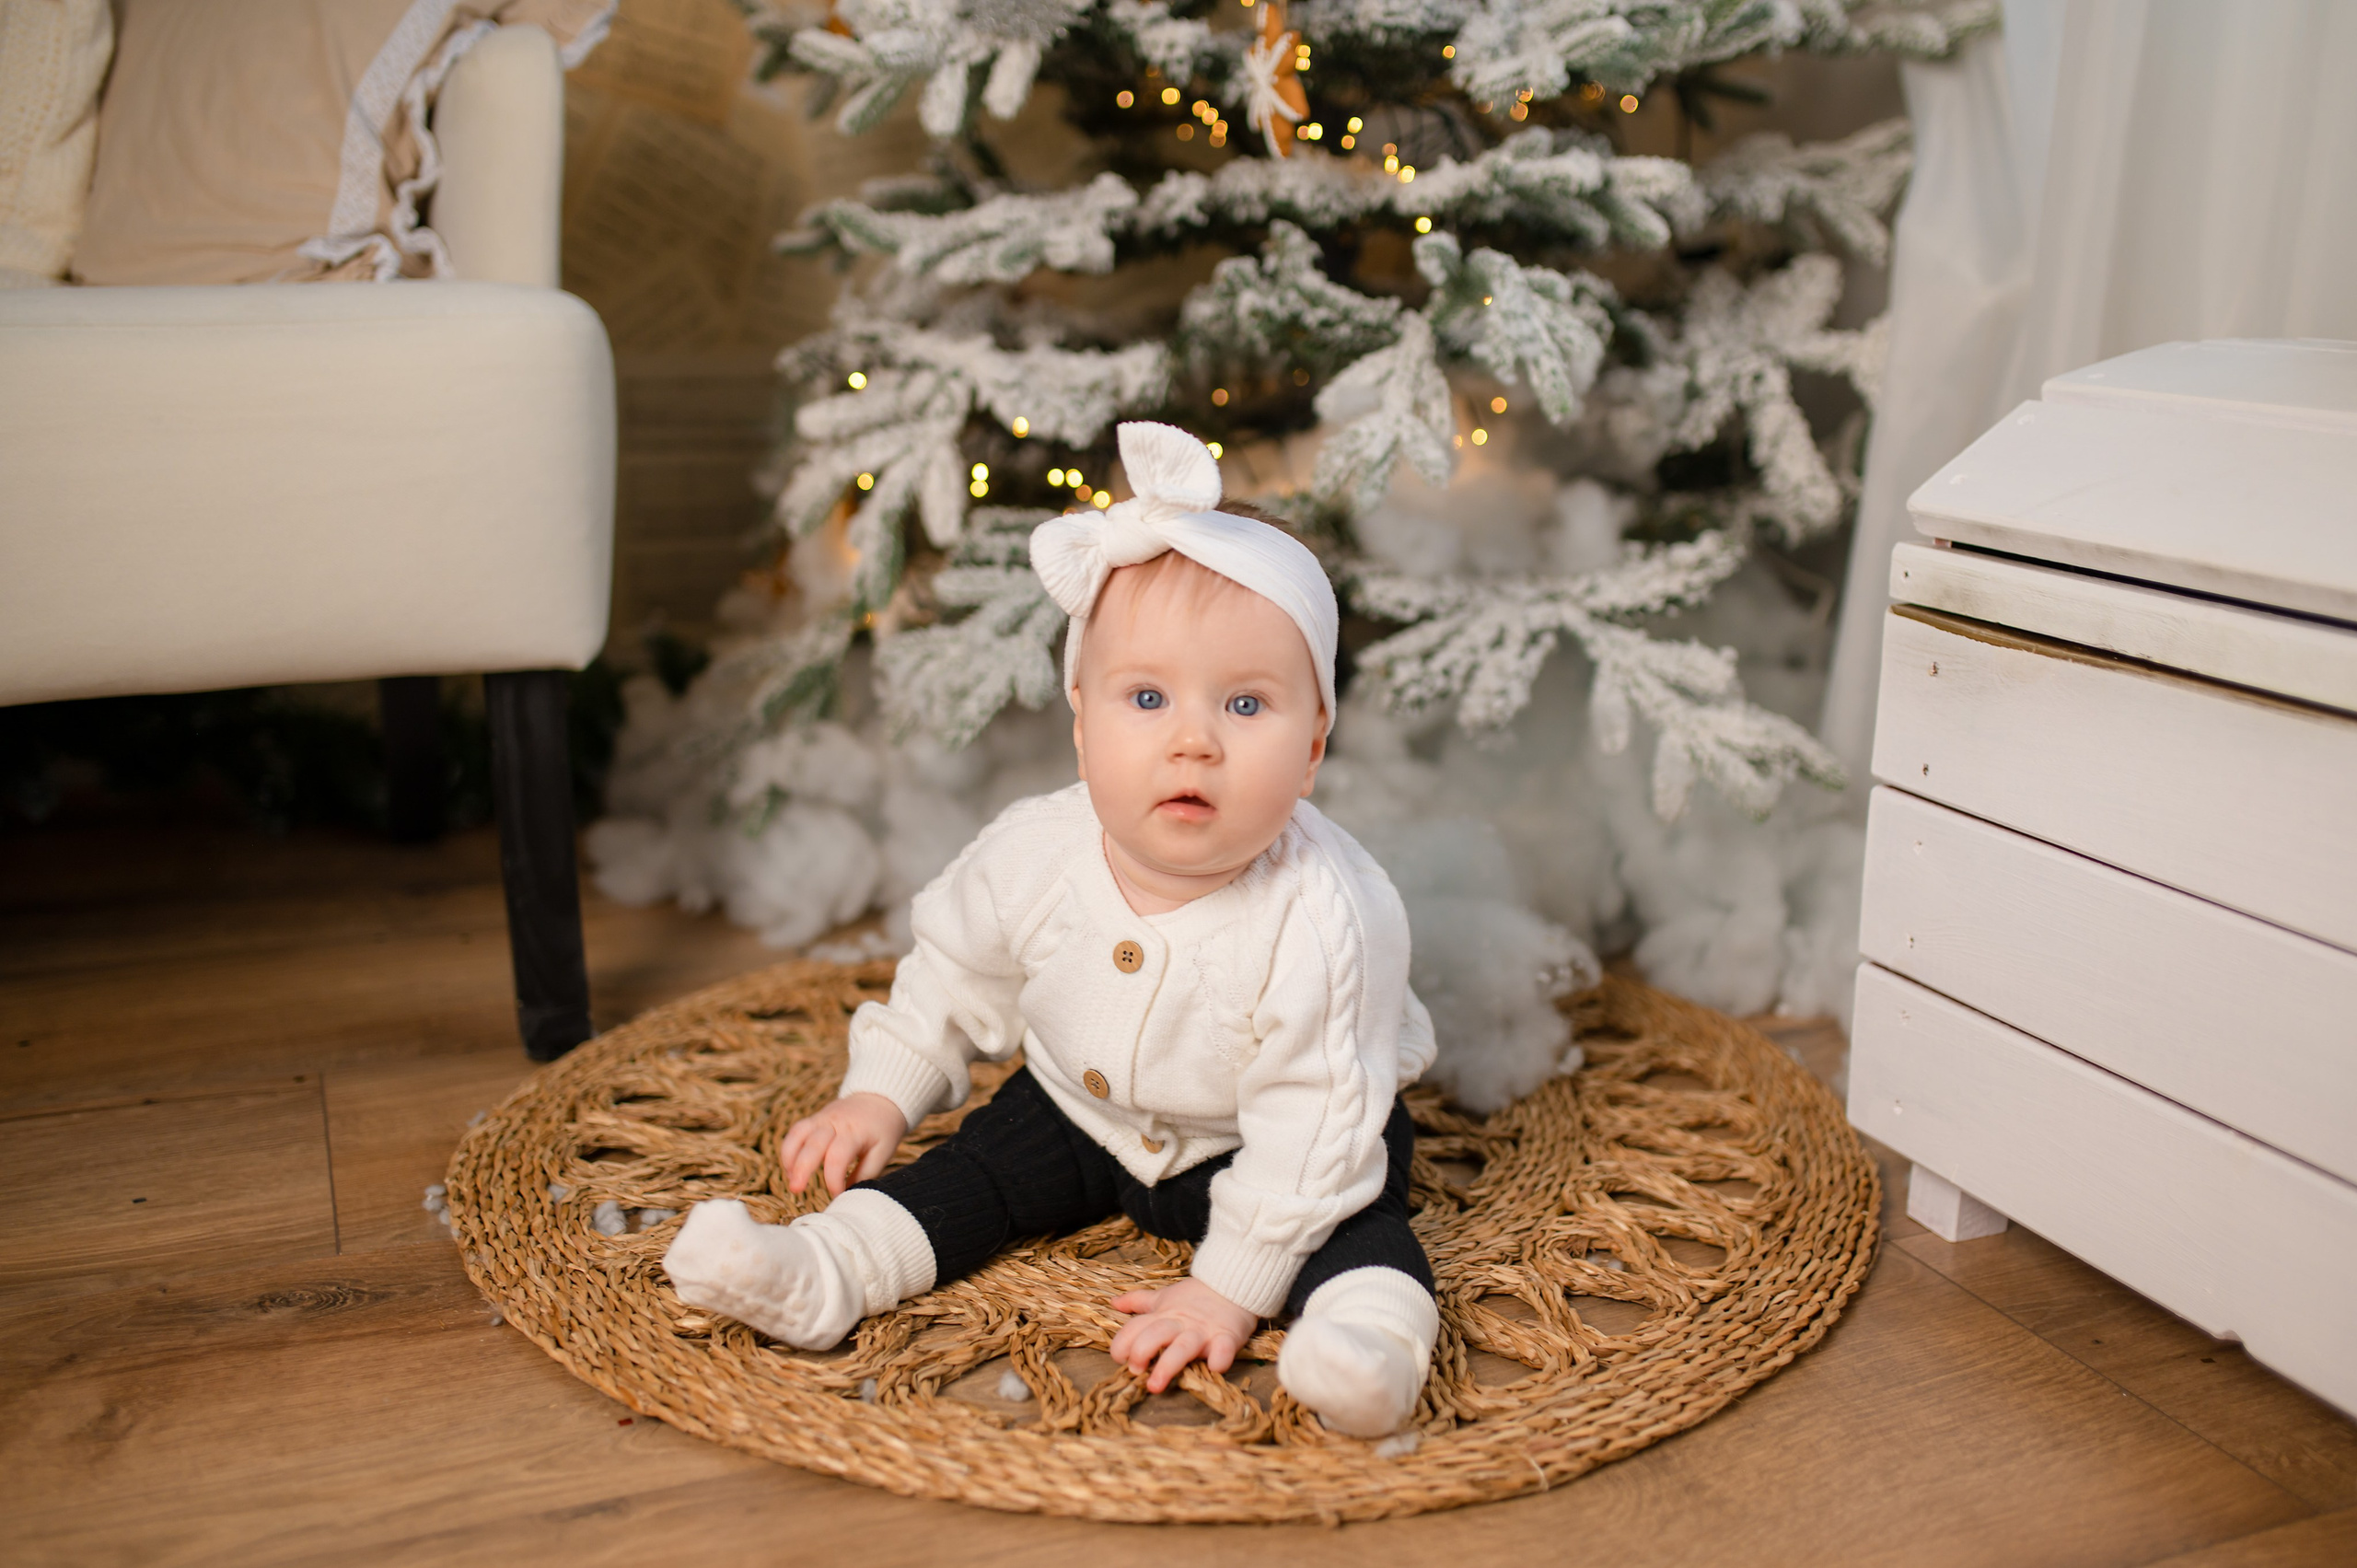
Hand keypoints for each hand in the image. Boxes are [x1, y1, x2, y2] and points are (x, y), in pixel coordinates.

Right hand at [780, 1093, 908, 1195]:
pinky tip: (791, 1168)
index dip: (833, 1180)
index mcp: (855, 1132)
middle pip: (813, 1145)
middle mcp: (835, 1123)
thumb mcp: (884, 1151)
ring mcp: (822, 1118)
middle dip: (802, 1169)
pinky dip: (789, 1149)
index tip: (837, 1195)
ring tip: (791, 1179)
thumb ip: (867, 1173)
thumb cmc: (884, 1128)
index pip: (837, 1158)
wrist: (880, 1098)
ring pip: (798, 1134)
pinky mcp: (814, 1118)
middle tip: (796, 1190)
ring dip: (790, 1158)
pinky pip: (796, 1131)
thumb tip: (850, 1194)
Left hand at [1109, 1277, 1258, 1392]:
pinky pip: (1224, 1348)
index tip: (1119, 1358)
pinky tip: (1214, 1367)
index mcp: (1163, 1314)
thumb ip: (1139, 1301)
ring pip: (1183, 1347)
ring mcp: (1204, 1331)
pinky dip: (1220, 1358)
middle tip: (1135, 1370)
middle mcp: (1180, 1323)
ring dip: (1168, 1365)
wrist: (1233, 1283)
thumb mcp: (1164, 1297)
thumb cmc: (1195, 1297)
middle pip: (1155, 1335)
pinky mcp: (1228, 1336)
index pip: (1136, 1326)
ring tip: (1155, 1385)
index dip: (1122, 1342)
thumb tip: (1114, 1302)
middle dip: (1141, 1352)